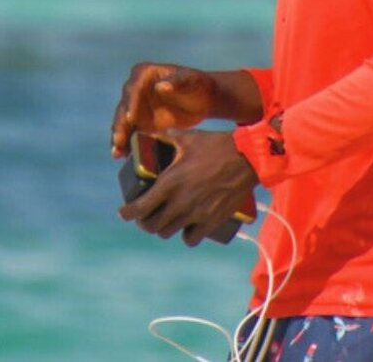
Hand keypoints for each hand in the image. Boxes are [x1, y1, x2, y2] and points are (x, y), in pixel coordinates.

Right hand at [109, 63, 219, 157]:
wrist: (202, 100)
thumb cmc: (196, 84)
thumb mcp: (190, 80)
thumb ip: (176, 82)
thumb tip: (160, 87)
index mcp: (144, 73)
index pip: (134, 89)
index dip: (131, 103)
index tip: (132, 118)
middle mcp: (134, 90)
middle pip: (124, 107)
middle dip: (120, 124)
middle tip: (119, 140)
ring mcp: (135, 107)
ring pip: (123, 123)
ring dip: (119, 137)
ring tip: (117, 152)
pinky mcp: (139, 123)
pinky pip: (129, 134)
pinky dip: (126, 144)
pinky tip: (122, 155)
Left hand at [117, 128, 258, 246]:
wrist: (248, 158)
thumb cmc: (217, 145)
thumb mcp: (188, 138)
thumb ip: (167, 137)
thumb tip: (153, 134)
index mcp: (169, 183)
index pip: (139, 208)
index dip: (127, 213)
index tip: (123, 213)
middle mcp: (179, 202)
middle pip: (152, 225)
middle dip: (145, 221)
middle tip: (146, 215)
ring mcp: (196, 214)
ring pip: (168, 233)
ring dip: (164, 227)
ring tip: (166, 219)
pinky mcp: (211, 221)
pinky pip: (191, 239)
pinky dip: (186, 235)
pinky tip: (187, 228)